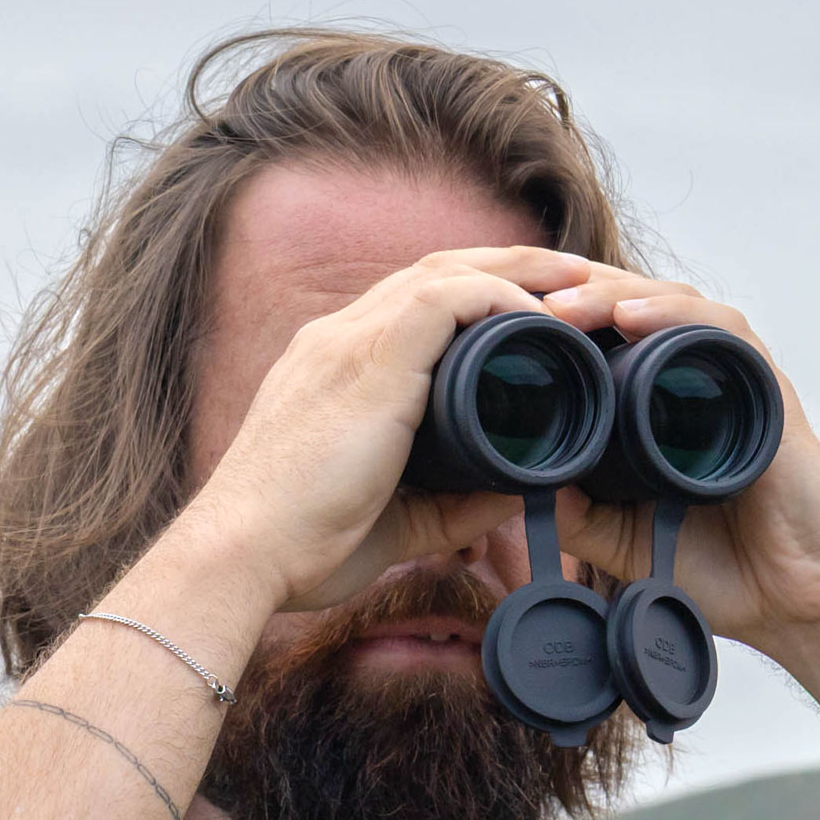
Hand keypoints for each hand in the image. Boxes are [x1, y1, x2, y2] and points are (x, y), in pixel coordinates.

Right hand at [183, 246, 593, 612]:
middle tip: (575, 275)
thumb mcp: (396, 521)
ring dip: (516, 270)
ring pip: (444, 272)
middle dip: (510, 264)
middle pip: (435, 271)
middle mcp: (337, 339)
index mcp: (335, 367)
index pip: (414, 304)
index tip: (537, 311)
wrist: (242, 555)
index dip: (479, 295)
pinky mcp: (366, 363)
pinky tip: (538, 316)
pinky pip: (444, 300)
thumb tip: (516, 493)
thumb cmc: (302, 547)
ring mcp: (347, 344)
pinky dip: (498, 298)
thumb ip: (454, 505)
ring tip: (576, 281)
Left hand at [540, 266, 819, 652]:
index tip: (500, 328)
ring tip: (565, 306)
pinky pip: (724, 332)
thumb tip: (514, 481)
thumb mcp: (623, 541)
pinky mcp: (769, 391)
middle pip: (632, 306)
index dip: (557, 322)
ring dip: (616, 295)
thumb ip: (576, 513)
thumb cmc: (721, 569)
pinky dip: (678, 315)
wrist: (795, 604)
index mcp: (659, 406)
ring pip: (673, 305)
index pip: (605, 338)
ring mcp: (734, 381)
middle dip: (575, 296)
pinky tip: (634, 316)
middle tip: (519, 303)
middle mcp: (696, 381)